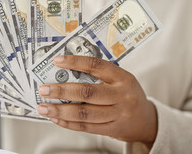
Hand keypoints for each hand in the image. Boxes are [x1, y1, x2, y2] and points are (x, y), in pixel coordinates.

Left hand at [37, 55, 157, 146]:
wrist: (147, 120)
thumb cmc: (128, 95)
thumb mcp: (121, 80)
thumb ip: (100, 76)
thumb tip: (66, 74)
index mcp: (123, 78)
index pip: (96, 66)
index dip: (76, 62)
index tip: (57, 61)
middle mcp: (121, 96)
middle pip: (87, 93)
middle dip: (62, 90)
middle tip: (44, 89)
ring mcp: (117, 114)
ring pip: (84, 113)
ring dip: (61, 110)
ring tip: (44, 107)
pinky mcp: (112, 129)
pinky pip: (86, 127)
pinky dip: (68, 123)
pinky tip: (56, 118)